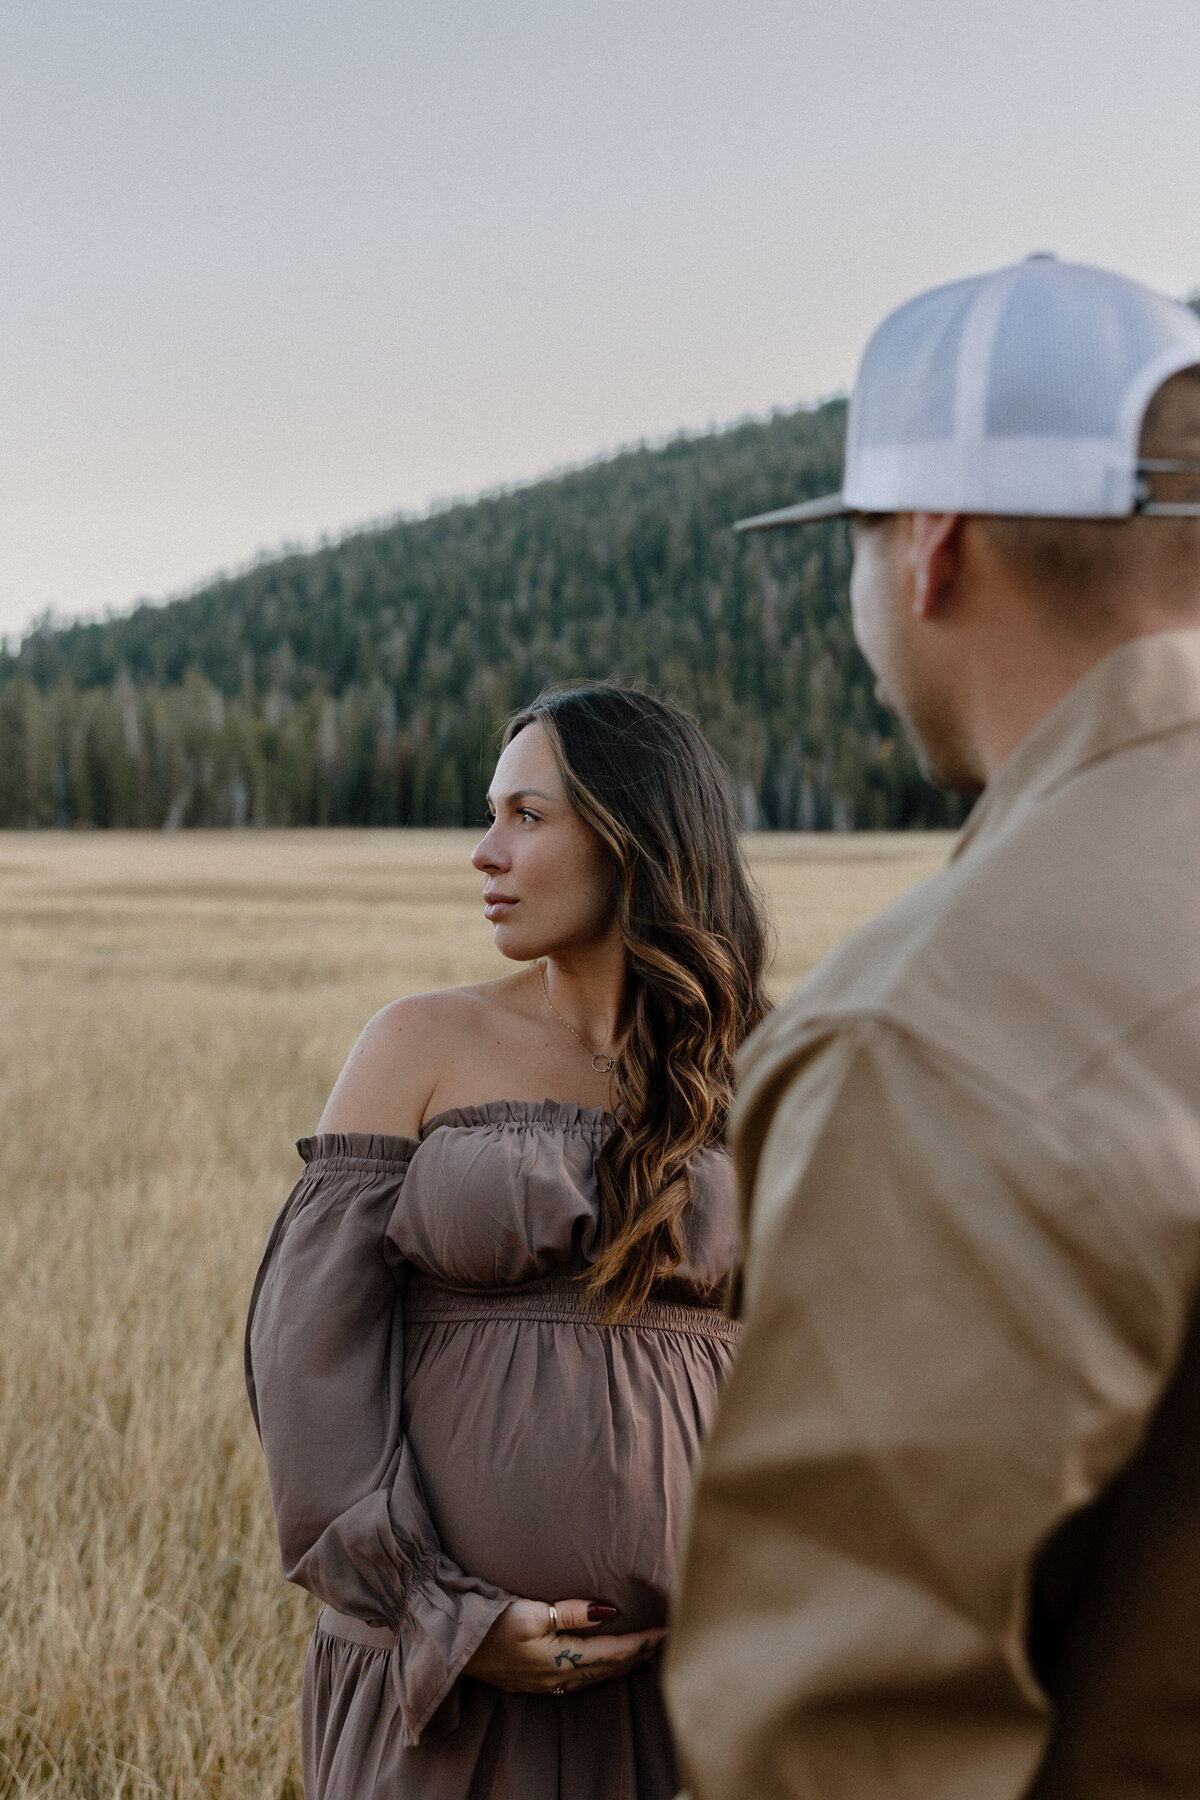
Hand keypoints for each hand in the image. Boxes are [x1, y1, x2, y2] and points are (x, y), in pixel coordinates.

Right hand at [463, 1597, 665, 1694]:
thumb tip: (609, 1612)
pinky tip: (601, 1671)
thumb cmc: (488, 1623)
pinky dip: (598, 1674)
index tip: (669, 1631)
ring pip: (595, 1678)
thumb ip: (570, 1612)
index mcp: (562, 1659)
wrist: (451, 1646)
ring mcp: (545, 1682)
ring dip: (621, 1667)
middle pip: (609, 1668)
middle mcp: (558, 1676)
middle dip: (639, 1656)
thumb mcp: (528, 1611)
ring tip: (644, 1658)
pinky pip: (578, 1681)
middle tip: (667, 1642)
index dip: (643, 1643)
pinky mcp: (533, 1680)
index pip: (614, 1652)